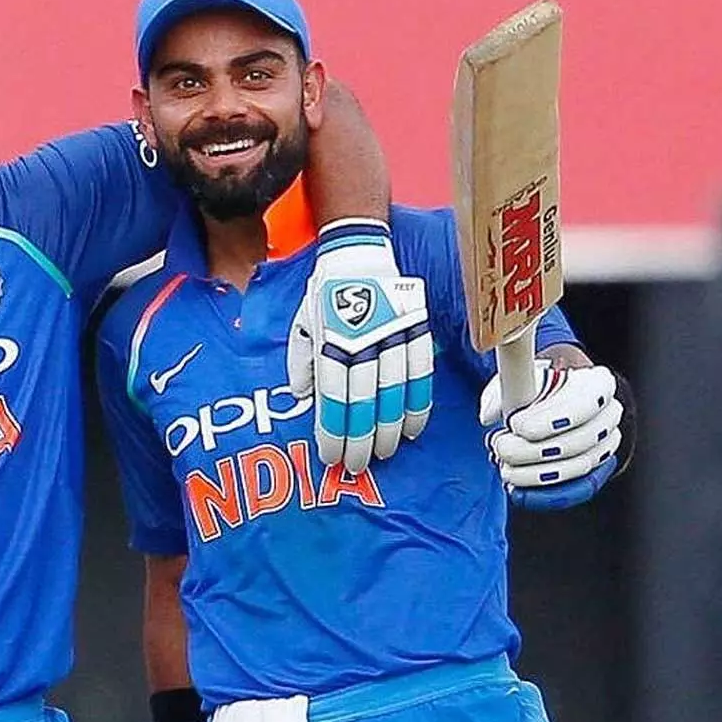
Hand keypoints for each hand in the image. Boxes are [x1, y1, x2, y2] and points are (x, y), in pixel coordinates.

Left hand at [288, 219, 433, 472]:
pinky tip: (411, 428)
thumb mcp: (302, 324)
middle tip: (357, 466)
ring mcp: (393, 333)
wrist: (358, 256)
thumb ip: (300, 363)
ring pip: (394, 391)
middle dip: (360, 438)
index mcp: (331, 338)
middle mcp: (363, 338)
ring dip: (389, 428)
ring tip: (383, 453)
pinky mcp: (416, 328)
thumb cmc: (325, 296)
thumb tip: (302, 397)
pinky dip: (418, 403)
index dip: (332, 429)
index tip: (330, 455)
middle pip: (364, 399)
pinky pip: (421, 373)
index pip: (333, 394)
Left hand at [479, 363, 623, 509]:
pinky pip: (576, 491)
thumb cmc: (538, 386)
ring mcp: (606, 446)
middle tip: (501, 447)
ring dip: (536, 473)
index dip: (552, 418)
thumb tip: (489, 414)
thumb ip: (507, 389)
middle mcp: (609, 416)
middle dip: (534, 449)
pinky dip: (545, 495)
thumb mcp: (521, 378)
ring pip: (578, 466)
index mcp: (598, 384)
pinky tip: (517, 491)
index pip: (587, 403)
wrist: (557, 402)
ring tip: (505, 468)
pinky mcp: (595, 472)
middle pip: (580, 440)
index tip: (516, 425)